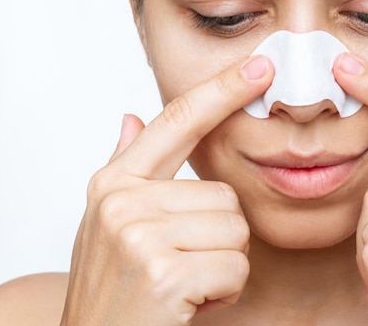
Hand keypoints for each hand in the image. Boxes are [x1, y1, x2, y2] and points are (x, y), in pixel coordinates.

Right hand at [61, 56, 273, 325]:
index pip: (179, 121)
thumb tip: (133, 119)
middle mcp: (123, 201)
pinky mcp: (164, 271)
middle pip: (225, 196)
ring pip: (236, 231)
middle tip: (182, 265)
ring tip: (184, 283)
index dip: (222, 90)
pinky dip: (223, 291)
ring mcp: (141, 234)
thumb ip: (127, 168)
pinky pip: (236, 266)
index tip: (259, 67)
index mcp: (116, 183)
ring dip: (222, 266)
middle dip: (217, 239)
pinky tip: (189, 303)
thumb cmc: (112, 289)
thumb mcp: (107, 223)